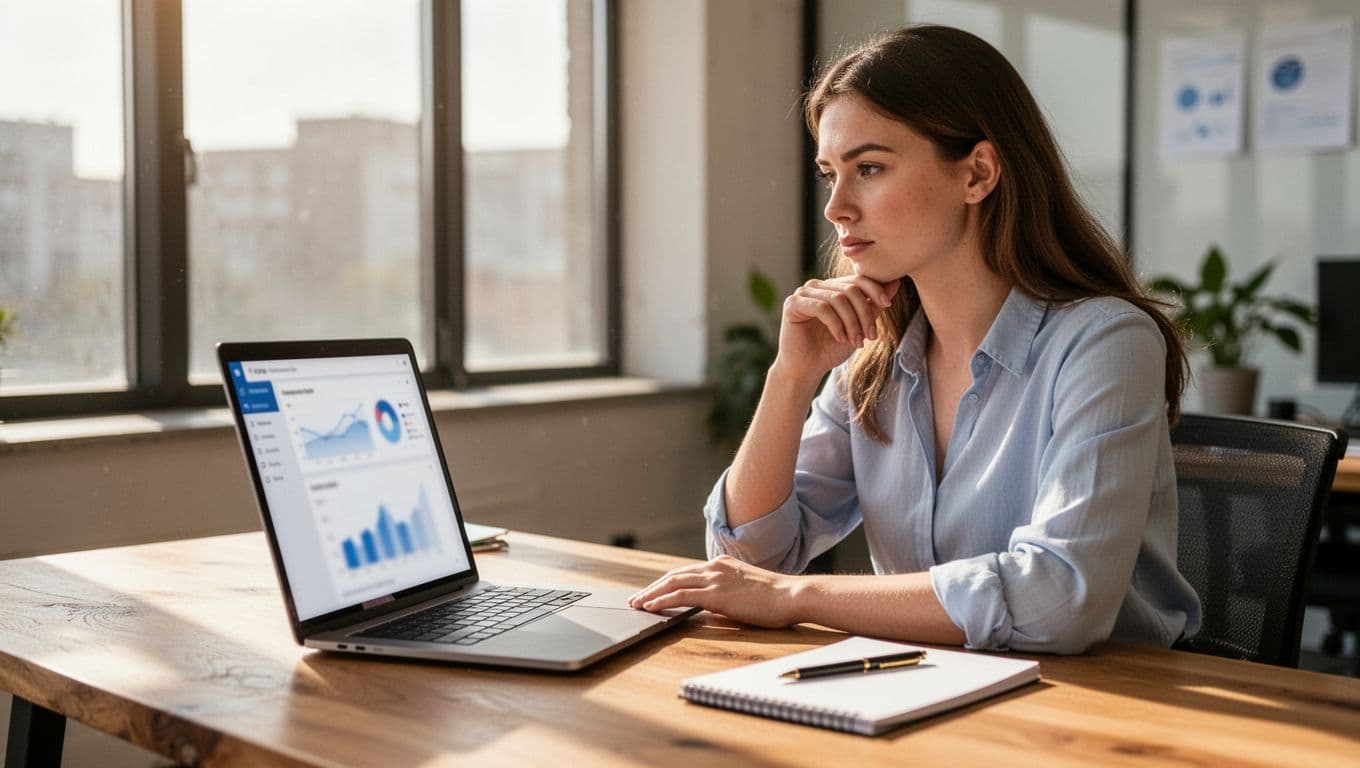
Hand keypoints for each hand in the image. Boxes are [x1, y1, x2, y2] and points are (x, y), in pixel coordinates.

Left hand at [628, 555, 802, 627]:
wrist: (792, 595)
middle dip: (652, 587)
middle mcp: (715, 567)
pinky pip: (680, 596)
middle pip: (674, 575)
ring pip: (672, 583)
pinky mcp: (716, 594)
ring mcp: (715, 579)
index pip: (686, 572)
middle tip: (636, 599)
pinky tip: (650, 607)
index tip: (652, 591)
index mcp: (722, 564)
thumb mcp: (746, 590)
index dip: (666, 583)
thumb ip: (726, 594)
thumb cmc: (776, 598)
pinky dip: (662, 600)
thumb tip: (711, 606)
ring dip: (651, 594)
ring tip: (636, 604)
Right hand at [774, 274, 899, 382]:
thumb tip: (895, 283)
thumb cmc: (831, 349)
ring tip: (856, 342)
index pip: (857, 279)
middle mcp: (817, 286)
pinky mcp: (792, 304)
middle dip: (865, 314)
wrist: (806, 370)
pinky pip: (822, 308)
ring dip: (852, 323)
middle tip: (871, 336)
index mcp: (832, 288)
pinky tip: (840, 339)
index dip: (875, 289)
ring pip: (837, 299)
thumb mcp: (859, 327)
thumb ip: (873, 305)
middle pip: (850, 289)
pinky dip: (836, 324)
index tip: (888, 304)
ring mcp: (803, 293)